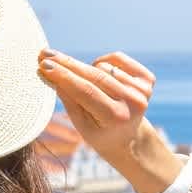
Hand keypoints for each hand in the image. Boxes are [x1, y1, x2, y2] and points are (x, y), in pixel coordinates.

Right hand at [37, 49, 182, 192]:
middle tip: (45, 54)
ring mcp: (143, 90)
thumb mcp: (80, 124)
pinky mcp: (148, 79)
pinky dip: (103, 62)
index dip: (63, 76)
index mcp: (115, 117)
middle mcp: (133, 102)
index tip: (43, 65)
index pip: (85, 90)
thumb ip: (69, 99)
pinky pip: (117, 58)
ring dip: (88, 71)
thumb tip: (52, 73)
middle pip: (93, 75)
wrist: (129, 138)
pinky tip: (100, 73)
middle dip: (67, 64)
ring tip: (87, 85)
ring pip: (102, 66)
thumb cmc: (99, 133)